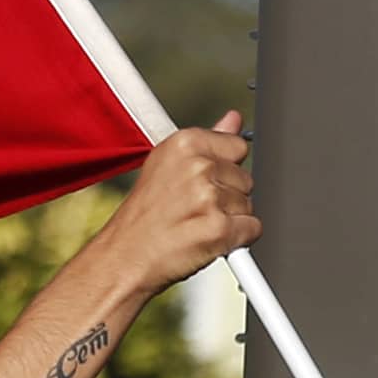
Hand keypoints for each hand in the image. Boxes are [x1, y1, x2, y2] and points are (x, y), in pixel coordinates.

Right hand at [94, 116, 261, 292]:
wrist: (123, 257)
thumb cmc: (143, 217)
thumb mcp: (168, 165)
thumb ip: (209, 140)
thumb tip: (233, 119)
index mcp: (184, 143)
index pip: (237, 146)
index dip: (224, 169)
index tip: (204, 183)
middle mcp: (197, 166)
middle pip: (246, 178)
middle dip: (227, 197)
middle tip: (194, 210)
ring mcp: (209, 198)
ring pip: (249, 205)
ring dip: (230, 219)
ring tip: (196, 225)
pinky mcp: (219, 229)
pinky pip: (253, 228)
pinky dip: (237, 240)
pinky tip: (208, 239)